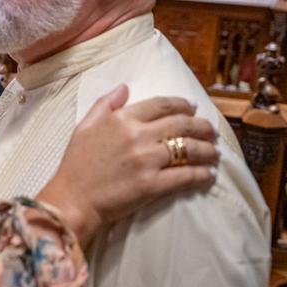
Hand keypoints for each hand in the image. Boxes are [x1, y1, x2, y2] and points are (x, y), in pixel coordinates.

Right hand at [38, 85, 218, 245]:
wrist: (72, 199)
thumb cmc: (76, 165)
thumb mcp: (84, 127)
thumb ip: (104, 104)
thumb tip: (124, 87)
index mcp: (122, 119)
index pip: (162, 105)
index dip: (182, 105)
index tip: (193, 109)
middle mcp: (138, 135)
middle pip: (183, 124)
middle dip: (203, 127)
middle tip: (211, 132)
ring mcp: (147, 160)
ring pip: (190, 149)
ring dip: (208, 150)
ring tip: (214, 153)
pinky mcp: (153, 185)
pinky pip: (186, 176)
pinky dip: (202, 174)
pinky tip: (209, 174)